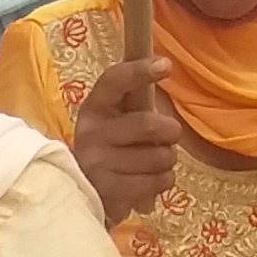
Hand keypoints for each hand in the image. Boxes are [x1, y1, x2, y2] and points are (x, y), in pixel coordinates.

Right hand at [68, 57, 187, 226]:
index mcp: (95, 107)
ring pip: (160, 157)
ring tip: (154, 161)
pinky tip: (150, 179)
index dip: (139, 71)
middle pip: (149, 124)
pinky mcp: (110, 192)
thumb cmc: (111, 146)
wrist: (85, 193)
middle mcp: (91, 133)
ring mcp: (98, 164)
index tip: (165, 65)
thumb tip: (164, 63)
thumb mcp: (117, 118)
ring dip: (168, 159)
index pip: (114, 81)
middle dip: (171, 131)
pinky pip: (159, 181)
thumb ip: (136, 97)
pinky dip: (164, 180)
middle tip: (169, 136)